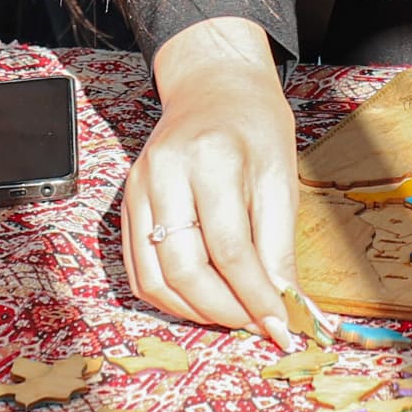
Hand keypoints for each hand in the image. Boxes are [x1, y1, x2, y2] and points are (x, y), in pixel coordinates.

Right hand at [120, 20, 302, 338]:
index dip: (254, 296)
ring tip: (231, 316)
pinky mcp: (126, 203)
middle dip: (222, 310)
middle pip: (183, 268)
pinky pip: (139, 268)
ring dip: (193, 311)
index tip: (279, 326)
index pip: (229, 249)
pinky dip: (169, 296)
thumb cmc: (254, 126)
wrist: (213, 86)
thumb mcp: (281, 178)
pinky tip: (201, 301)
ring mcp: (137, 189)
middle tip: (255, 324)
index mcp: (211, 160)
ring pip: (153, 278)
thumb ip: (278, 246)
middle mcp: (164, 174)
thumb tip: (284, 305)